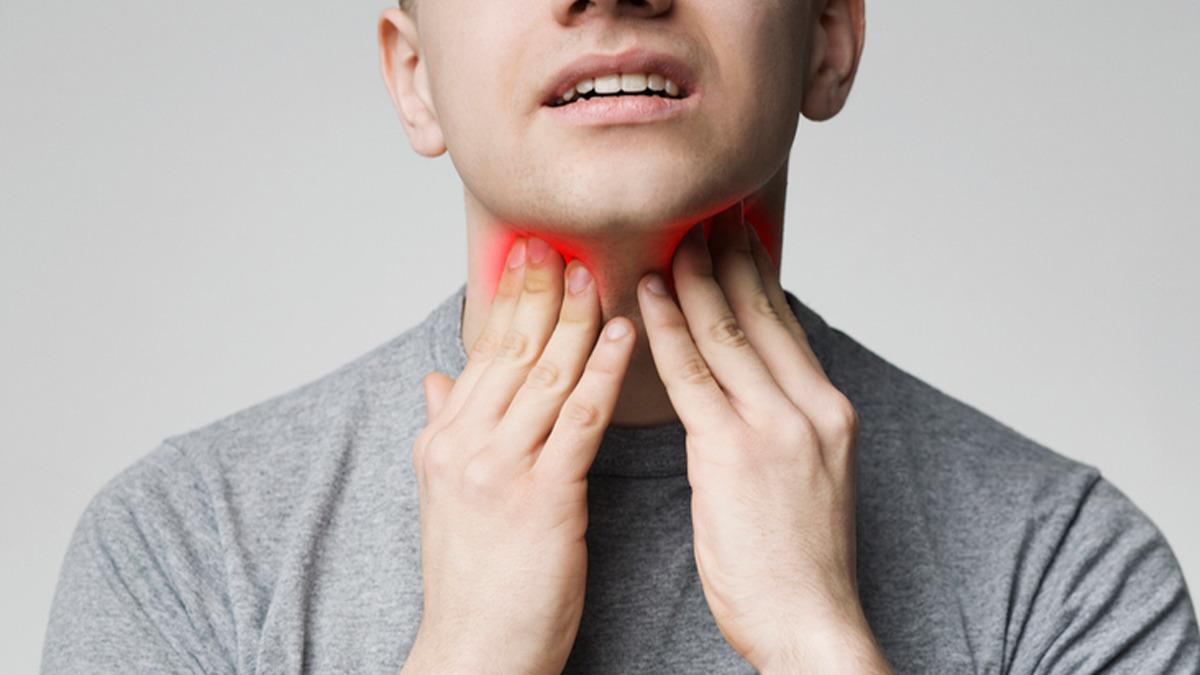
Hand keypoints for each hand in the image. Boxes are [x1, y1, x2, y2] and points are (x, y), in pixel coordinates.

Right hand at [406, 236, 635, 674]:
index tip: (530, 252)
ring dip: (575, 318)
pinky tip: (624, 335)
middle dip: (540, 291)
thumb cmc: (473, 580)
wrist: (474, 653)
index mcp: (444, 440)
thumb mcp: (443, 497)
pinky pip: (577, 419)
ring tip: (600, 273)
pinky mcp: (542, 498)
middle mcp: (464, 445)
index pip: (482, 353)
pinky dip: (601, 371)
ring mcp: (499, 469)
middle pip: (510, 351)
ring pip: (544, 375)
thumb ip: (443, 429)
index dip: (508, 298)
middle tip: (562, 240)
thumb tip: (436, 379)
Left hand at [636, 204, 890, 673]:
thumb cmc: (801, 562)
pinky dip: (667, 328)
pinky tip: (647, 295)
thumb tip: (753, 389)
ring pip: (727, 331)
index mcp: (830, 411)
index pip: (786, 326)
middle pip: (762, 313)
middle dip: (731, 257)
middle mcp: (810, 407)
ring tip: (672, 236)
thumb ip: (784, 425)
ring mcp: (775, 426)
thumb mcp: (812, 479)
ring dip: (694, 278)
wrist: (812, 620)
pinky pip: (692, 375)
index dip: (759, 276)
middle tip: (708, 212)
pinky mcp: (733, 452)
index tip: (741, 236)